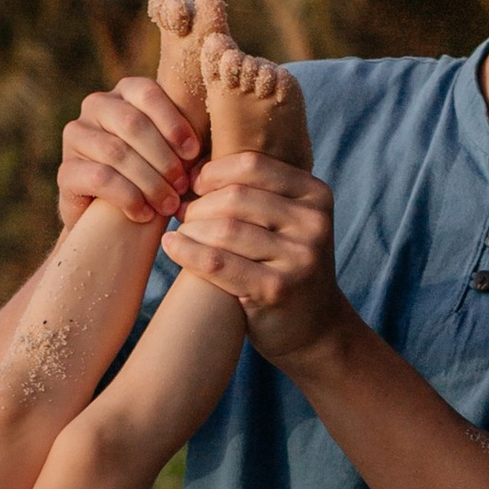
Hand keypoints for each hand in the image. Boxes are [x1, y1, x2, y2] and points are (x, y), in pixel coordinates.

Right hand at [58, 74, 200, 229]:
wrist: (115, 220)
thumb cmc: (156, 178)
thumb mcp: (175, 153)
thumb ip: (189, 139)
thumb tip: (224, 133)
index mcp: (124, 93)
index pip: (147, 93)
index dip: (172, 122)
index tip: (194, 153)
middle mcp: (96, 106)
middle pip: (131, 123)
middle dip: (163, 157)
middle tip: (183, 186)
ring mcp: (76, 137)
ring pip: (116, 152)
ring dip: (150, 182)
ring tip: (169, 206)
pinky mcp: (65, 171)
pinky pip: (100, 178)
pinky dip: (128, 198)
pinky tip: (144, 214)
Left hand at [162, 159, 346, 368]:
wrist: (314, 329)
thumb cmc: (284, 266)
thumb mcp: (285, 222)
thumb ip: (254, 190)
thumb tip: (193, 158)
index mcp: (316, 195)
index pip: (251, 165)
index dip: (212, 173)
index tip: (192, 187)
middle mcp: (313, 223)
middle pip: (235, 196)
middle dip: (198, 204)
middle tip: (179, 213)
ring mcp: (298, 258)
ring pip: (224, 229)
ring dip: (190, 229)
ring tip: (179, 233)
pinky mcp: (276, 290)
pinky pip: (218, 262)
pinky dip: (187, 252)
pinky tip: (172, 247)